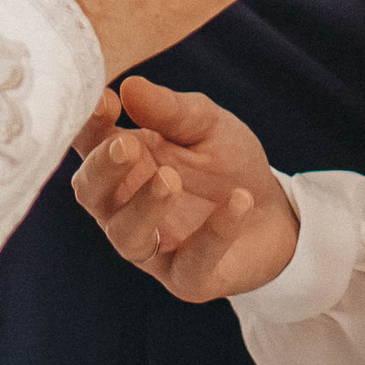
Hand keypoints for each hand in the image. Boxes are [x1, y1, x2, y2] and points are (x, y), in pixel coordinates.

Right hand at [71, 74, 302, 297]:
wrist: (276, 213)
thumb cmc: (226, 163)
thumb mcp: (206, 125)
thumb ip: (171, 110)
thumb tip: (130, 86)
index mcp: (123, 164)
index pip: (89, 144)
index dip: (88, 125)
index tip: (106, 102)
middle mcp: (124, 208)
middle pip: (90, 194)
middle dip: (102, 170)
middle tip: (127, 147)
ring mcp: (153, 247)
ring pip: (127, 235)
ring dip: (144, 207)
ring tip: (170, 179)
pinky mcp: (188, 278)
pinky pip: (192, 262)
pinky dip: (215, 232)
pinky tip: (240, 201)